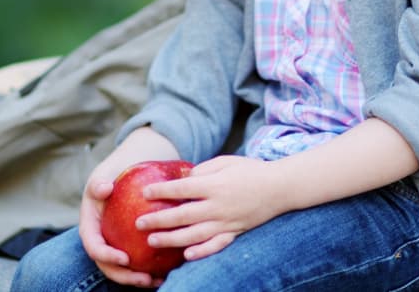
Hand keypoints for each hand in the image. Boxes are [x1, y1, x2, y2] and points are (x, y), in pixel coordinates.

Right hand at [76, 128, 180, 287]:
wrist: (127, 173)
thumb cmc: (114, 173)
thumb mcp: (104, 174)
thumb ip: (99, 182)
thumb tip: (104, 188)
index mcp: (90, 227)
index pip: (94, 247)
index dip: (106, 256)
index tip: (125, 259)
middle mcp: (100, 240)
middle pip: (108, 265)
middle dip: (125, 276)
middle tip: (146, 279)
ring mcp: (114, 245)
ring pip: (123, 269)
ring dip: (138, 279)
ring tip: (159, 281)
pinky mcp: (129, 246)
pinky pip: (138, 261)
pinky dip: (150, 270)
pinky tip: (168, 272)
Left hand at [135, 155, 289, 259]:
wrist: (280, 187)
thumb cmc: (250, 170)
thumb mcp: (225, 162)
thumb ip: (203, 170)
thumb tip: (182, 181)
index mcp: (214, 185)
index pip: (181, 189)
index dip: (161, 191)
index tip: (144, 193)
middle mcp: (218, 206)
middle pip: (182, 215)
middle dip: (158, 220)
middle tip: (139, 224)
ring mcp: (227, 222)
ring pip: (194, 235)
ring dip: (172, 240)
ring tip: (153, 241)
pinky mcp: (235, 232)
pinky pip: (216, 245)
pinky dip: (201, 252)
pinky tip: (186, 256)